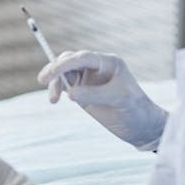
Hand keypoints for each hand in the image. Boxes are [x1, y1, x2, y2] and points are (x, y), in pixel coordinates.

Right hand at [38, 51, 167, 150]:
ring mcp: (88, 79)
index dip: (66, 63)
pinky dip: (57, 89)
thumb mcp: (118, 99)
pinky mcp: (82, 91)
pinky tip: (55, 99)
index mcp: (108, 62)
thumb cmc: (136, 110)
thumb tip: (68, 93)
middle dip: (55, 69)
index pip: (83, 57)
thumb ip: (93, 94)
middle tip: (43, 81)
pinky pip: (64, 85)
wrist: (141, 127)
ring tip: (53, 100)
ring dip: (55, 83)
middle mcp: (96, 67)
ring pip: (63, 73)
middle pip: (69, 61)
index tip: (52, 72)